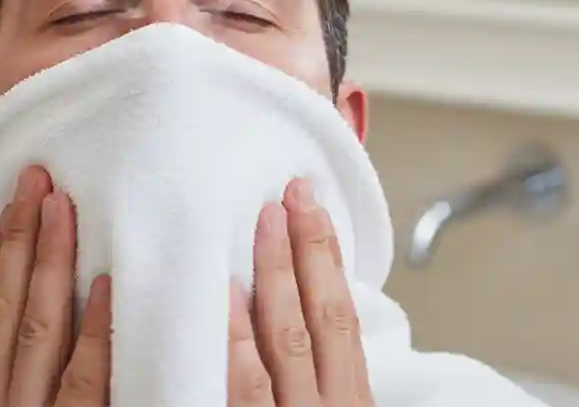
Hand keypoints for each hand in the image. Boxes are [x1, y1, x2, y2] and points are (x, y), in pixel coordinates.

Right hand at [0, 166, 111, 406]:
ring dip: (51, 261)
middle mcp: (1, 403)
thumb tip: (31, 305)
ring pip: (40, 330)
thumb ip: (16, 376)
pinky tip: (106, 283)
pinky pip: (87, 382)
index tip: (15, 203)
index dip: (3, 254)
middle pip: (9, 308)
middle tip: (36, 177)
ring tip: (61, 204)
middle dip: (21, 237)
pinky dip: (95, 331)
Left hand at [228, 178, 374, 406]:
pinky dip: (237, 333)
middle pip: (324, 313)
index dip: (330, 256)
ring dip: (277, 270)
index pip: (344, 314)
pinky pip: (247, 383)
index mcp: (352, 397)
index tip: (316, 209)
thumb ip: (319, 366)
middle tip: (295, 191)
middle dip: (310, 246)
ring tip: (266, 217)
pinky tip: (226, 290)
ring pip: (288, 335)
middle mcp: (331, 403)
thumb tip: (304, 294)